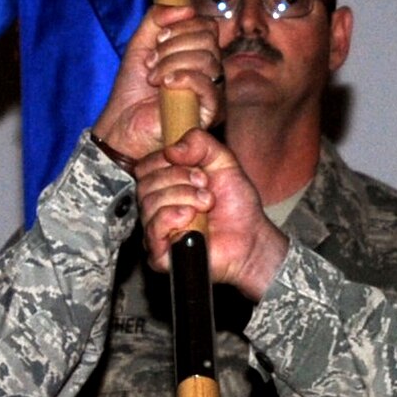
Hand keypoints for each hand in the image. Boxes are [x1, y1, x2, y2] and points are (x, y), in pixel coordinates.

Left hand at [91, 5, 221, 162]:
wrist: (123, 124)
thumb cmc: (132, 90)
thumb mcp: (140, 44)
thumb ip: (156, 19)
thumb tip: (185, 8)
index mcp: (197, 52)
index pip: (207, 25)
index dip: (182, 25)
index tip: (158, 38)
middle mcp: (210, 70)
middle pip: (208, 38)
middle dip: (174, 44)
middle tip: (152, 61)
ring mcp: (212, 90)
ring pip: (207, 58)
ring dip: (172, 62)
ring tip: (153, 78)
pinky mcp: (211, 111)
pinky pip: (208, 84)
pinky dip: (183, 77)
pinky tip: (164, 84)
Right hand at [135, 129, 288, 299]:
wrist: (251, 237)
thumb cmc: (236, 204)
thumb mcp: (223, 161)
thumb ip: (200, 143)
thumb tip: (171, 149)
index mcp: (163, 185)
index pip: (145, 166)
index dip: (169, 163)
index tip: (201, 172)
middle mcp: (154, 207)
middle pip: (145, 184)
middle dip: (181, 181)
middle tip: (206, 189)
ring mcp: (155, 231)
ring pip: (149, 204)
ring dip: (183, 198)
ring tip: (205, 205)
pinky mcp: (159, 254)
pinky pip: (152, 229)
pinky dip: (173, 218)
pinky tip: (192, 219)